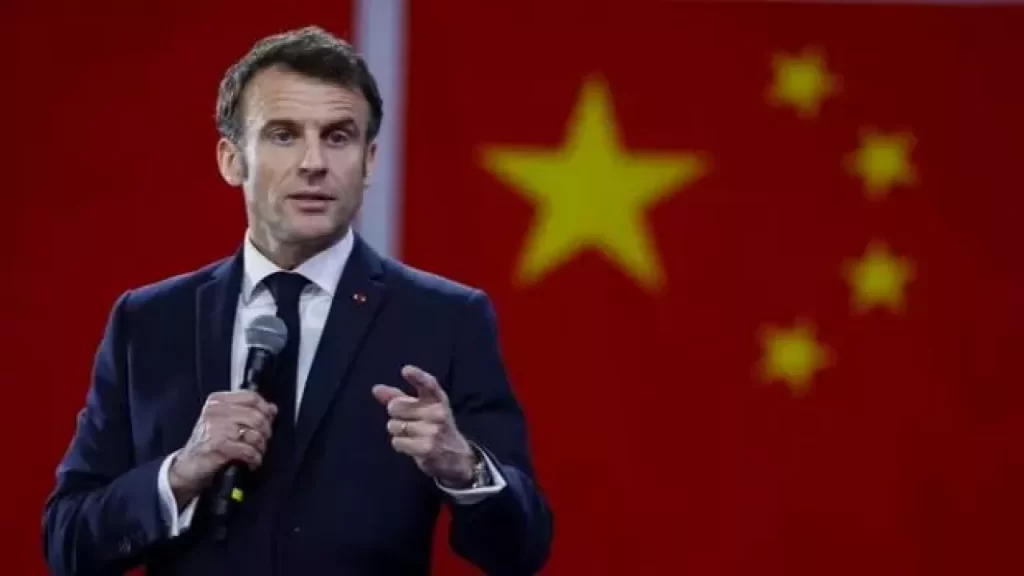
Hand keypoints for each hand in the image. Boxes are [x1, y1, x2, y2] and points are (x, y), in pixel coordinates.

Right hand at [168, 390, 276, 506]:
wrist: (187, 467)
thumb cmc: (208, 443)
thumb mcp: (226, 422)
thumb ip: (248, 412)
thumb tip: (273, 408)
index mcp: (218, 401)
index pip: (252, 397)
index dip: (265, 410)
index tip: (269, 420)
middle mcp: (215, 411)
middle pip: (257, 416)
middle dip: (266, 432)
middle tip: (263, 441)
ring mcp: (215, 429)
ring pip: (255, 434)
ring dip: (260, 447)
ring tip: (256, 453)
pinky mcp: (218, 447)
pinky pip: (248, 451)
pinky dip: (254, 458)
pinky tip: (252, 462)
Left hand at [372, 365, 476, 487]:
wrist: (455, 456)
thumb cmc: (434, 426)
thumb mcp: (421, 408)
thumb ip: (398, 397)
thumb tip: (376, 388)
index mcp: (437, 398)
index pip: (429, 384)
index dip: (417, 376)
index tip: (406, 370)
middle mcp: (438, 412)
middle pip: (396, 407)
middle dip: (396, 415)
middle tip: (410, 421)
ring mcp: (433, 430)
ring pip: (394, 426)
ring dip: (398, 432)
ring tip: (414, 436)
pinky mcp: (427, 447)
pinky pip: (397, 442)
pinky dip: (400, 445)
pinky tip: (413, 446)